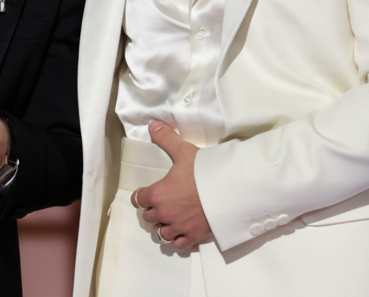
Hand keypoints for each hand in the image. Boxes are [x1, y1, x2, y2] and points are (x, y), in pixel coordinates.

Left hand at [134, 120, 211, 248]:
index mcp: (158, 194)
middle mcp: (164, 214)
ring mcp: (178, 227)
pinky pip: (177, 244)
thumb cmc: (205, 170)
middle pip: (148, 217)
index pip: (139, 199)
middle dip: (153, 210)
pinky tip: (182, 230)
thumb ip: (166, 138)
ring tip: (170, 218)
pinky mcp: (193, 236)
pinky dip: (177, 239)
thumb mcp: (183, 151)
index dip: (142, 195)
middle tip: (161, 203)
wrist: (229, 189)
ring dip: (163, 226)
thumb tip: (152, 125)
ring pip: (160, 233)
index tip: (146, 193)